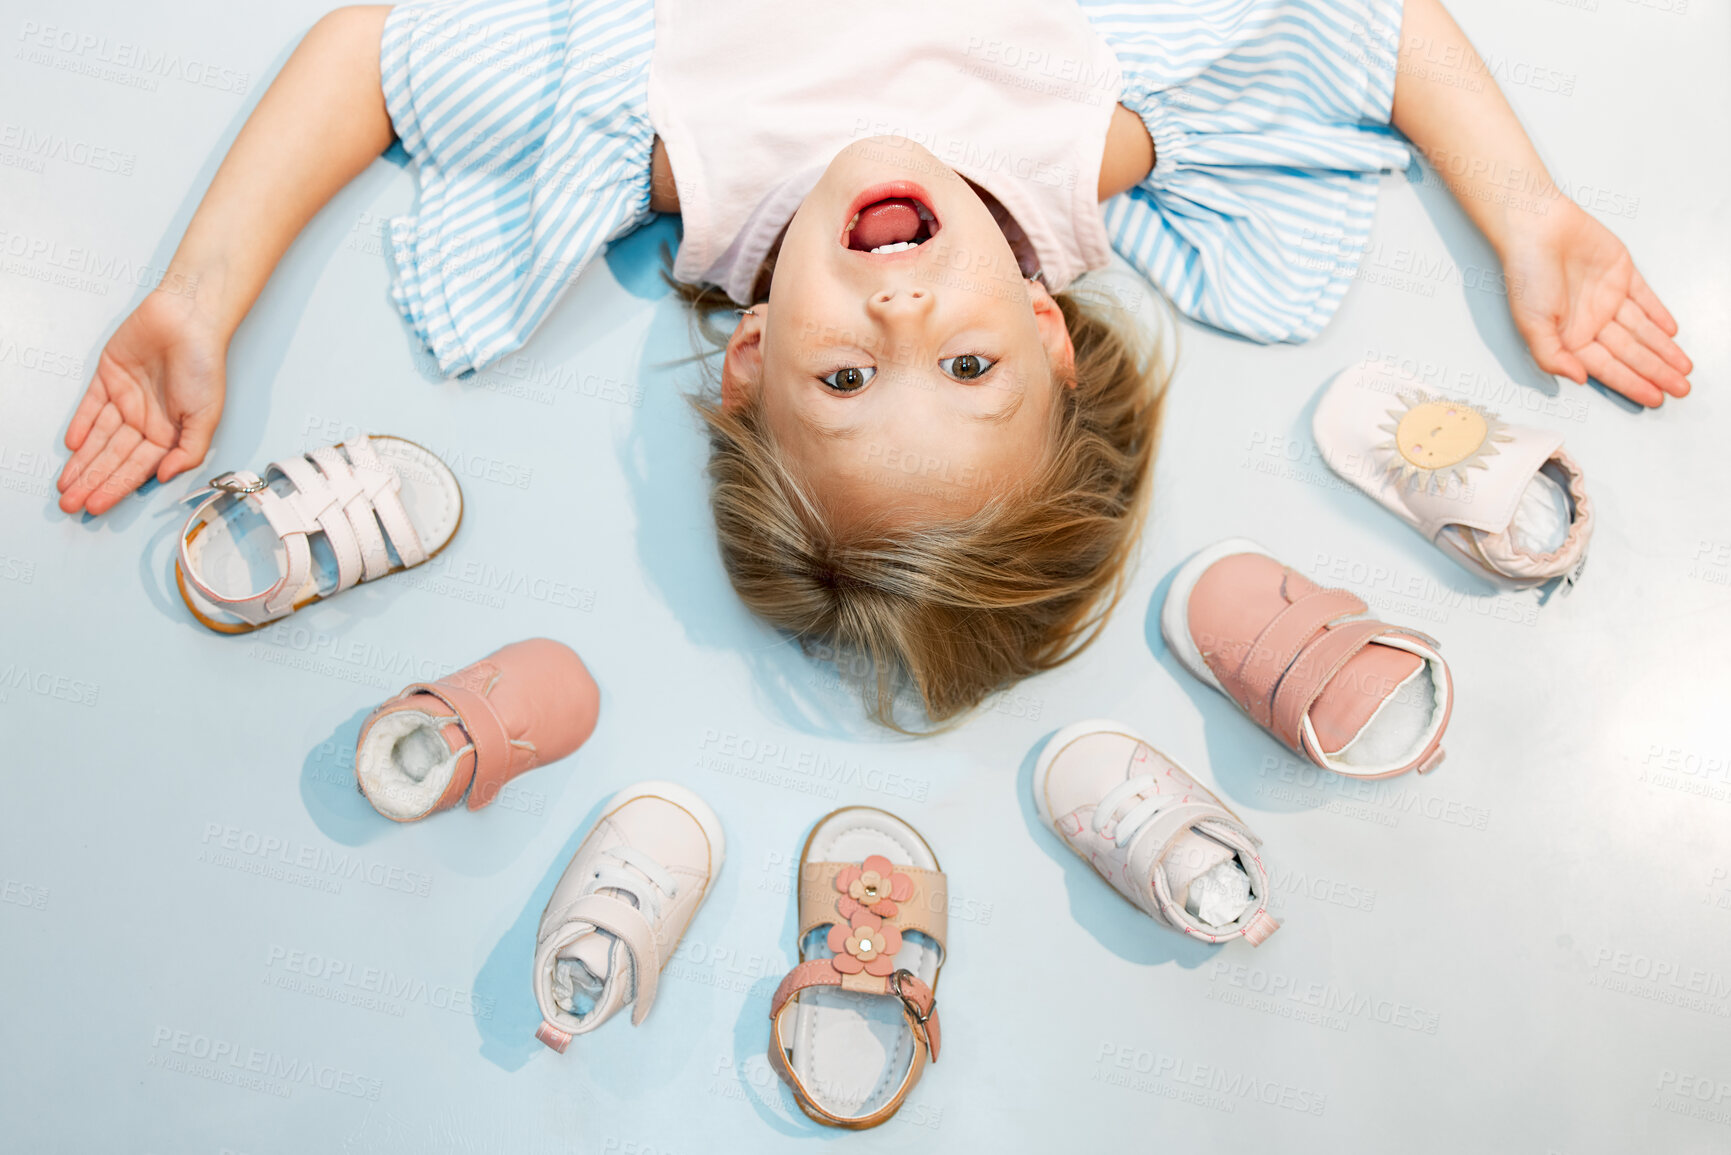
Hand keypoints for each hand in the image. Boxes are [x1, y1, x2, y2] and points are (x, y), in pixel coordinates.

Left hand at [57, 289, 227, 514]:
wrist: (188, 320)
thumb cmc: (204, 365)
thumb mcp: (208, 417)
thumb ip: (189, 451)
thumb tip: (165, 477)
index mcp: (170, 433)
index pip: (137, 468)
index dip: (116, 488)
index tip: (96, 507)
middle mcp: (146, 420)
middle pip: (113, 458)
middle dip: (92, 482)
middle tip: (71, 505)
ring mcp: (126, 400)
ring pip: (98, 439)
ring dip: (81, 461)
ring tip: (65, 485)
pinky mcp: (109, 377)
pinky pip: (90, 407)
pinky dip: (81, 425)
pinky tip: (72, 446)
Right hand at [1498, 200, 1691, 407]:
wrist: (1536, 227)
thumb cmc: (1525, 275)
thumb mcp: (1531, 325)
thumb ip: (1552, 357)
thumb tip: (1579, 379)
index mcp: (1568, 338)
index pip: (1607, 368)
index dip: (1632, 384)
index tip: (1654, 399)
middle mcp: (1589, 322)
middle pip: (1631, 353)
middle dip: (1656, 372)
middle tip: (1681, 389)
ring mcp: (1607, 298)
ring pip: (1642, 331)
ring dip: (1663, 349)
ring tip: (1683, 368)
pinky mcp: (1620, 274)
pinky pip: (1645, 299)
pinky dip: (1659, 314)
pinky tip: (1671, 332)